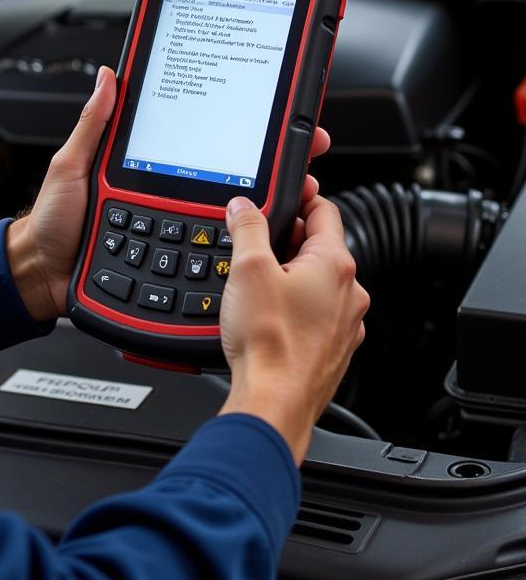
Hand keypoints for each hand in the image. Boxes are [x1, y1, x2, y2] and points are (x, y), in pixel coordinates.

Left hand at [7, 68, 330, 322]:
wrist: (44, 275)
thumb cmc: (54, 221)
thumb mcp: (72, 165)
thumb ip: (95, 124)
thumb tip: (110, 77)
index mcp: (153, 167)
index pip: (203, 142)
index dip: (236, 129)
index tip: (277, 117)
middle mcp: (173, 194)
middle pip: (233, 180)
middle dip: (276, 167)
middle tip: (307, 157)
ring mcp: (177, 229)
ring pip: (235, 219)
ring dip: (274, 208)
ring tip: (302, 195)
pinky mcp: (177, 263)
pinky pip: (216, 256)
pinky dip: (247, 249)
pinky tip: (270, 241)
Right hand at [218, 194, 369, 464]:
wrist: (274, 403)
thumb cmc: (270, 343)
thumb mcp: (248, 268)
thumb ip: (248, 227)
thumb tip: (245, 206)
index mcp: (336, 265)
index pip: (324, 210)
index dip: (300, 197)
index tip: (283, 193)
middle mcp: (350, 293)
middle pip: (318, 247)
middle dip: (286, 239)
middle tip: (254, 242)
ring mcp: (344, 324)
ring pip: (316, 283)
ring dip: (289, 275)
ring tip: (254, 283)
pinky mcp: (332, 349)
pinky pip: (314, 314)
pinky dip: (293, 306)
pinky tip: (266, 316)